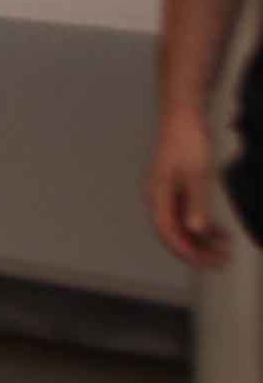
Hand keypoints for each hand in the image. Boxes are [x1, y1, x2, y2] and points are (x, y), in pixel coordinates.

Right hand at [157, 108, 235, 267]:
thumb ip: (196, 203)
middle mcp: (160, 200)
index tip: (207, 263)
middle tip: (221, 262)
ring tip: (225, 249)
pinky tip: (221, 232)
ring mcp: (169, 196)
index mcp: (158, 196)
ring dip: (203, 241)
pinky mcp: (179, 191)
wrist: (183, 119)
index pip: (168, 233)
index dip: (187, 252)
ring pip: (184, 227)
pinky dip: (205, 227)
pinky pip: (189, 216)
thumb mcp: (197, 174)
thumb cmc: (188, 143)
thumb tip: (196, 229)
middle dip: (198, 251)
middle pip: (175, 234)